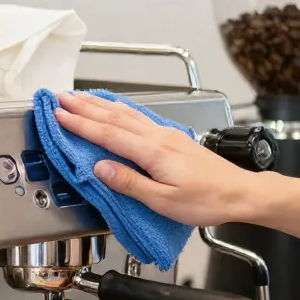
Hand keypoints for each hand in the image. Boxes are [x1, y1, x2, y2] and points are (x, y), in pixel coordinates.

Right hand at [54, 92, 262, 226]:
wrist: (239, 193)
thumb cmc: (206, 201)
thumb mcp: (163, 201)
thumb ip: (129, 183)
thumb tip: (101, 169)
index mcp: (153, 152)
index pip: (108, 134)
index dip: (81, 124)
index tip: (59, 115)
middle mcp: (159, 137)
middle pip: (114, 117)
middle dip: (84, 107)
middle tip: (60, 98)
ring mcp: (167, 134)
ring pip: (126, 114)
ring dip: (99, 105)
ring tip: (79, 97)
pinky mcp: (173, 137)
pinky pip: (139, 117)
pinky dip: (120, 108)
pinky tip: (115, 106)